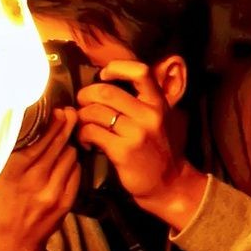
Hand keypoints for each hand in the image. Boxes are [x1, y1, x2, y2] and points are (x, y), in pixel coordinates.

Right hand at [0, 108, 79, 250]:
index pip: (40, 139)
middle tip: (69, 113)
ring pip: (70, 156)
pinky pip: (76, 173)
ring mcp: (53, 191)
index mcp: (13, 170)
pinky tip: (66, 159)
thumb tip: (22, 124)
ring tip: (66, 137)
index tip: (57, 109)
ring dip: (68, 145)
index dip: (52, 122)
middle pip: (58, 144)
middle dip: (66, 126)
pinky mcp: (66, 201)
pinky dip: (72, 163)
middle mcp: (34, 180)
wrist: (13, 240)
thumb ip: (7, 153)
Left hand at [76, 60, 207, 229]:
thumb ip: (139, 99)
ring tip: (83, 124)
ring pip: (94, 112)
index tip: (104, 74)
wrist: (169, 183)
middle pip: (105, 92)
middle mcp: (149, 115)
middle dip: (85, 95)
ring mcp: (137, 133)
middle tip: (82, 104)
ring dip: (81, 117)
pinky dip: (82, 134)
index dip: (117, 67)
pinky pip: (91, 132)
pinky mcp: (123, 151)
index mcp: (158, 103)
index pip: (140, 72)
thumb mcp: (157, 118)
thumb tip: (105, 79)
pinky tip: (86, 140)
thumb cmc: (156, 147)